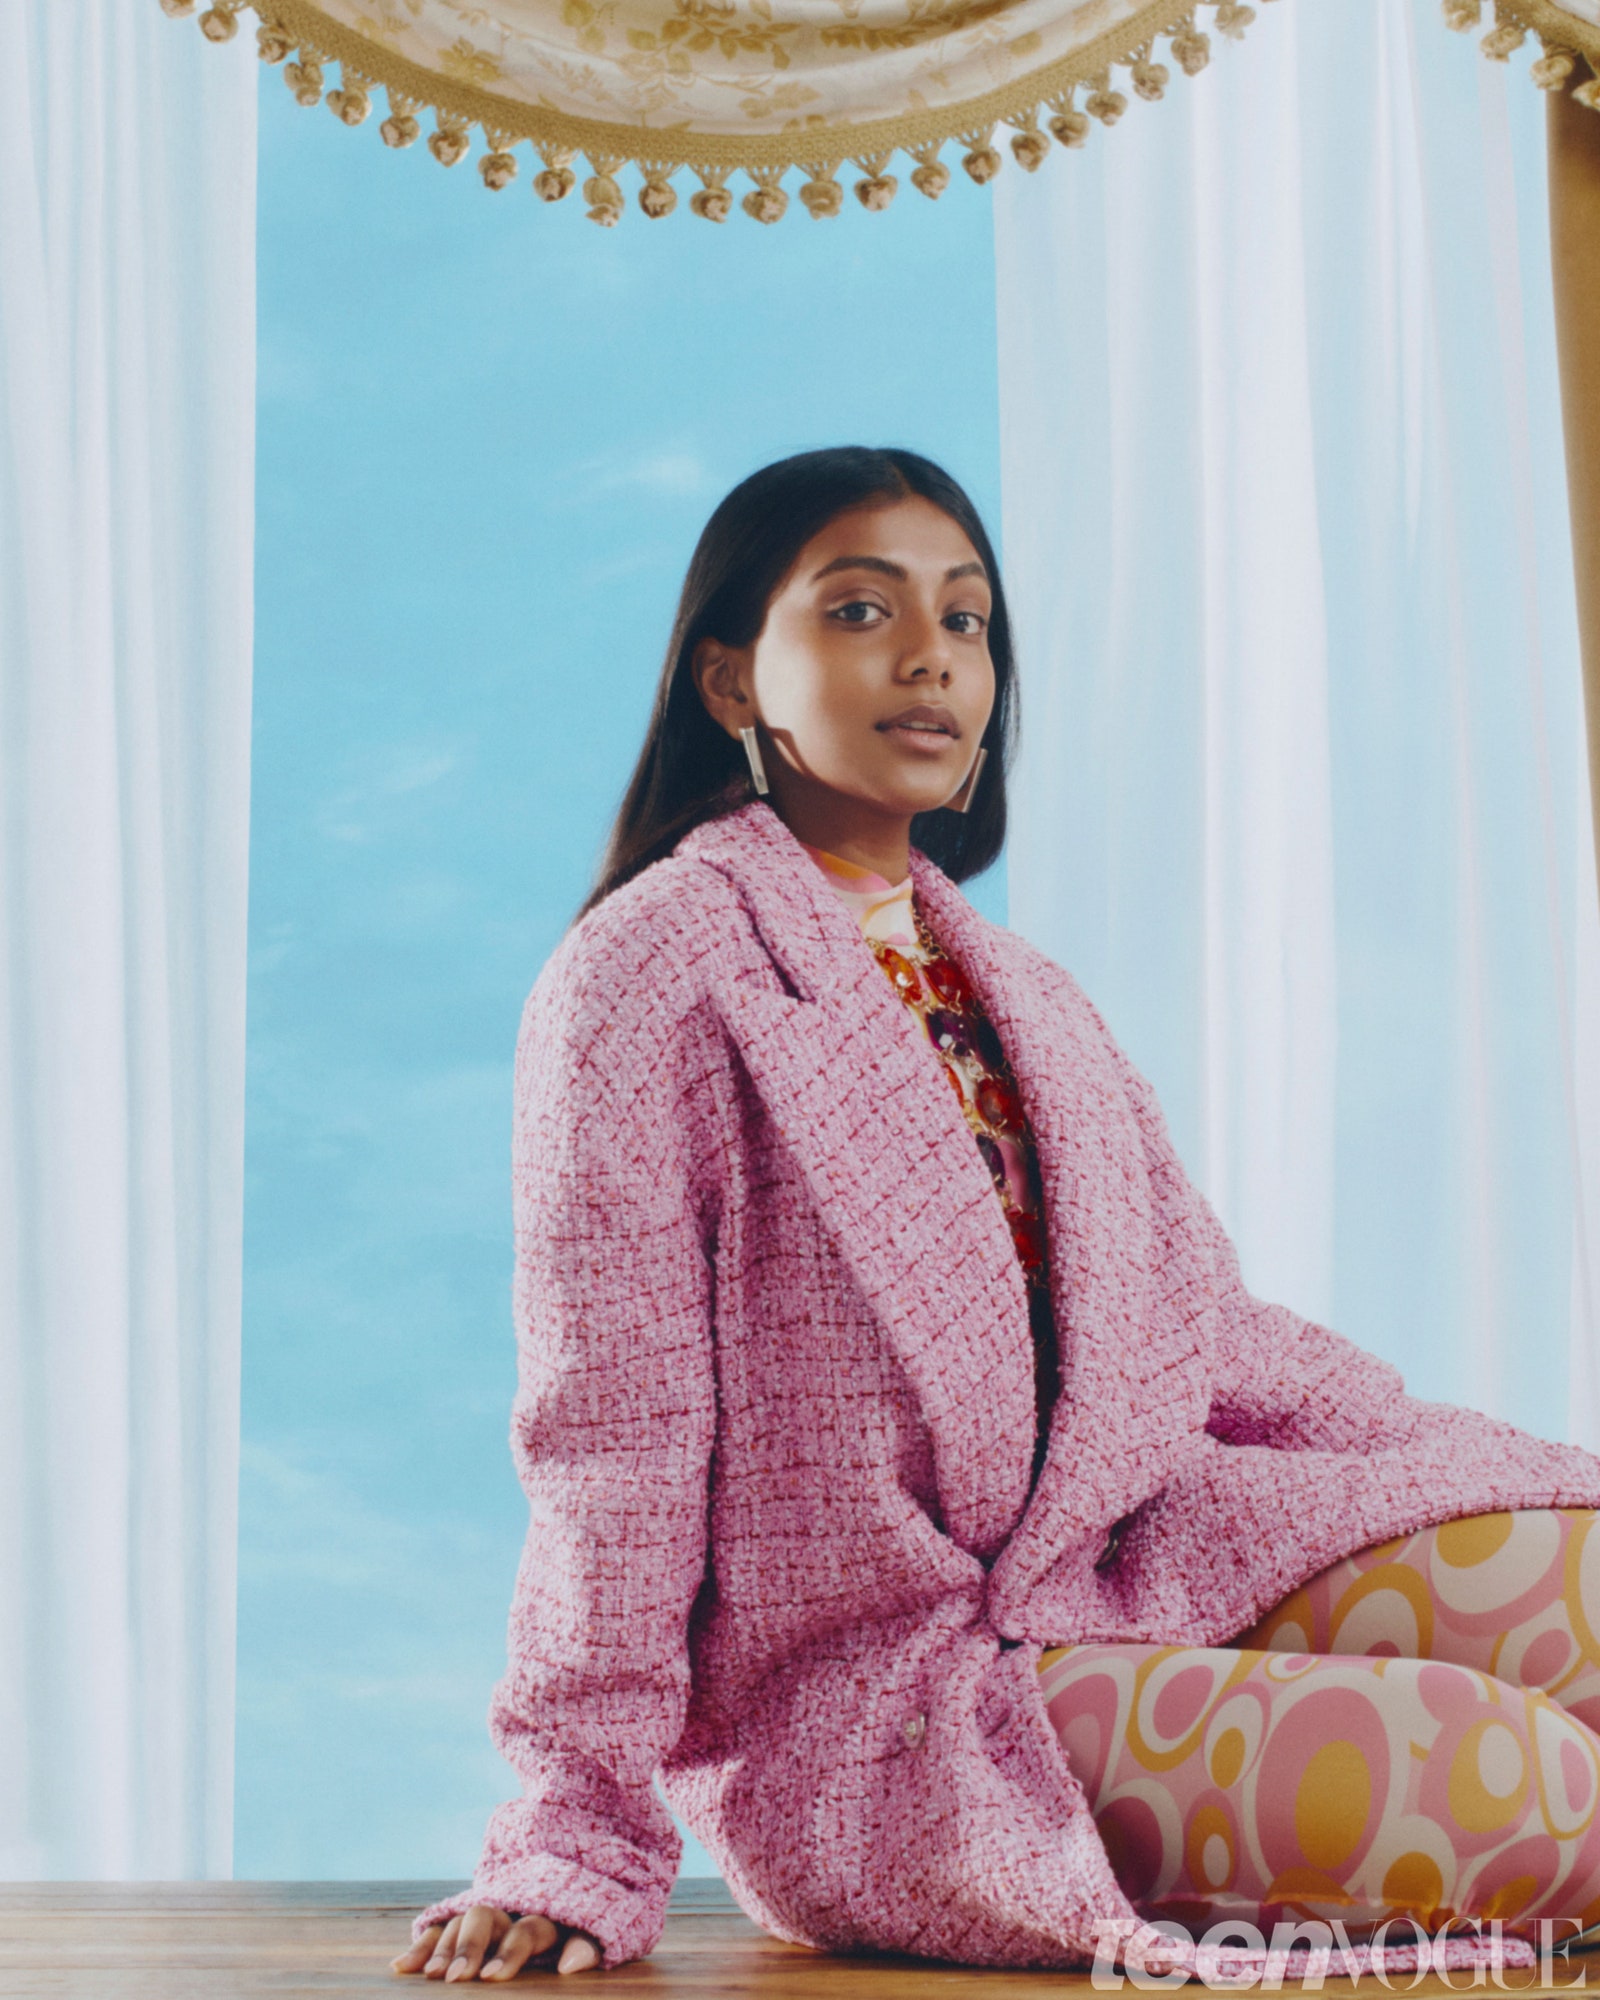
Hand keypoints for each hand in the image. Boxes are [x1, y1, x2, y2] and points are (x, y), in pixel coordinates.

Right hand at [391, 1904, 602, 1979]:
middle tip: (455, 1978)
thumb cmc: (574, 1940)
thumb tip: (570, 1966)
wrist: (560, 1910)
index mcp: (545, 1917)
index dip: (510, 1951)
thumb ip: (587, 1949)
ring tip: (431, 1976)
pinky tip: (402, 1967)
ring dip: (444, 1948)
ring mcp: (486, 1918)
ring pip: (460, 1922)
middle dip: (469, 1946)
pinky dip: (421, 1946)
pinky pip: (439, 1929)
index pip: (528, 1928)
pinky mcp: (464, 1926)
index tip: (492, 1978)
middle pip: (486, 1917)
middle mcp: (511, 1911)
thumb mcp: (593, 1941)